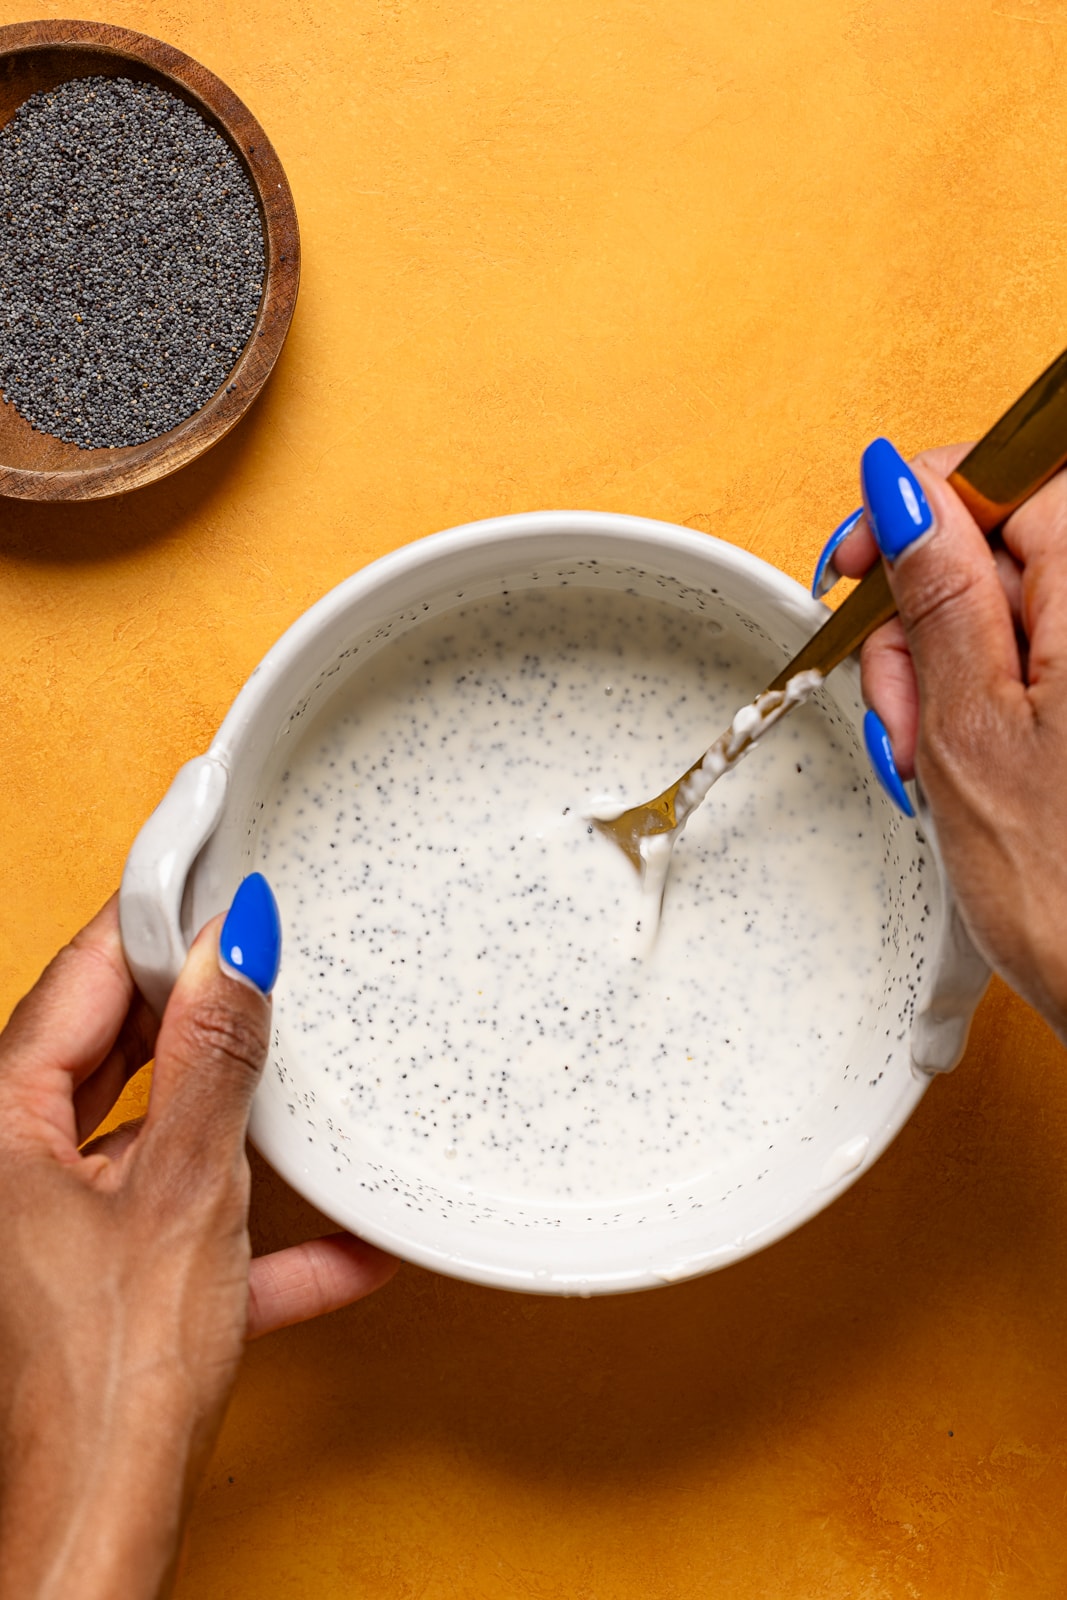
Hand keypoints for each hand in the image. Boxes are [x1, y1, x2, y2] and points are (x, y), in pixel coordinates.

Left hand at [0, 887, 396, 1598]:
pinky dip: (258, 1229)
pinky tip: (342, 1245)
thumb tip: (233, 952)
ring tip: (299, 1081)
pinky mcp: (110, 1275)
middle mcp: (16, 1161)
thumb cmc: (113, 1379)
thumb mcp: (185, 1190)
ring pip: (153, 1129)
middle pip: (114, 1045)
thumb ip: (212, 1059)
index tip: (209, 878)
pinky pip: (188, 1219)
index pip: (81, 978)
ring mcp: (60, 1221)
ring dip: (236, 1120)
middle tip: (267, 963)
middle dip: (198, 1011)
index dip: (152, 923)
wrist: (103, 1526)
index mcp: (3, 1121)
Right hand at [815, 438, 1066, 1038]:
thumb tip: (904, 489)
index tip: (863, 558)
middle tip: (906, 709)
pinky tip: (973, 765)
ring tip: (935, 758)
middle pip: (1010, 544)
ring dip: (955, 671)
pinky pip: (1046, 663)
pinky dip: (996, 700)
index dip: (919, 505)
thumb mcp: (970, 727)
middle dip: (931, 615)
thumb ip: (939, 591)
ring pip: (1020, 611)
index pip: (1008, 470)